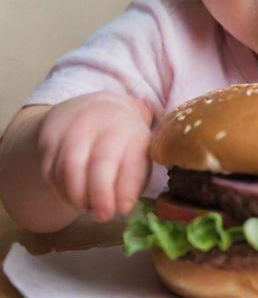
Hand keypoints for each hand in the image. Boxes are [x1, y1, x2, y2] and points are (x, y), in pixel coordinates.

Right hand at [37, 92, 152, 221]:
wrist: (93, 110)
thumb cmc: (122, 139)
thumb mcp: (138, 152)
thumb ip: (134, 178)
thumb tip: (123, 207)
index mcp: (132, 130)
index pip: (132, 159)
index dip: (127, 187)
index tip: (124, 209)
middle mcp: (104, 125)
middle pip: (100, 161)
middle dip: (100, 195)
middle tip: (103, 216)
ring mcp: (75, 129)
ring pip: (70, 169)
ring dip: (77, 197)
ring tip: (87, 206)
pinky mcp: (50, 137)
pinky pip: (51, 171)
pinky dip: (60, 191)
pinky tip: (72, 196)